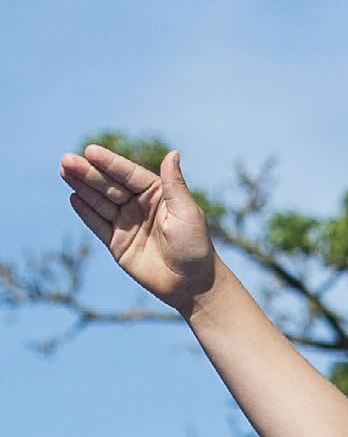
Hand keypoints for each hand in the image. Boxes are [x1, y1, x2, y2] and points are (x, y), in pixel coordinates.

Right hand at [58, 143, 217, 313]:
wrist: (192, 285)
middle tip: (66, 160)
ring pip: (100, 202)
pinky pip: (98, 225)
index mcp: (155, 193)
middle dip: (88, 173)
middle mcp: (138, 205)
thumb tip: (173, 153)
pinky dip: (86, 212)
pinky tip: (73, 197)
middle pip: (109, 185)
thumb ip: (174, 184)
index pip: (128, 174)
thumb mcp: (187, 213)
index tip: (90, 151)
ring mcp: (126, 223)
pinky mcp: (117, 243)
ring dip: (82, 187)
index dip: (109, 163)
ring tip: (64, 171)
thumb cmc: (195, 246)